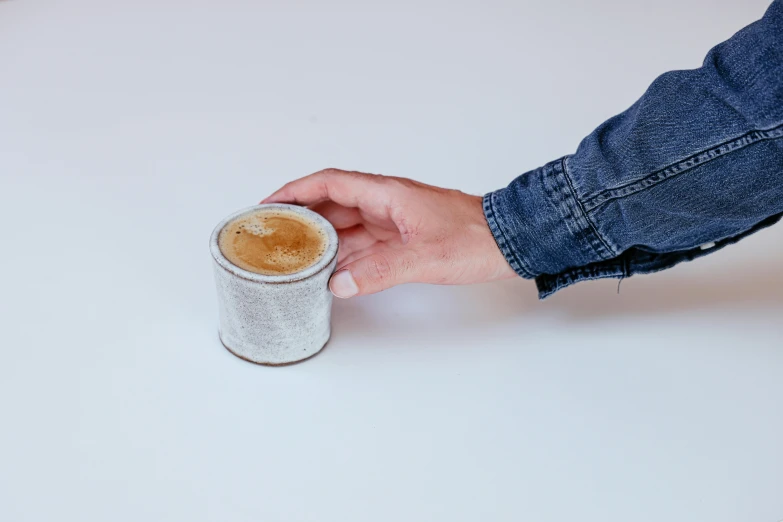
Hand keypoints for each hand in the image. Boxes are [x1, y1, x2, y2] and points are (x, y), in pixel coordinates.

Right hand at [263, 169, 515, 297]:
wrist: (511, 242)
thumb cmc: (476, 239)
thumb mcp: (426, 256)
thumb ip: (382, 271)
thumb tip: (341, 284)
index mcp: (388, 194)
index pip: (331, 183)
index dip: (297, 190)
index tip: (270, 202)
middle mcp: (387, 203)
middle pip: (334, 203)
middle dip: (303, 215)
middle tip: (274, 233)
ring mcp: (395, 220)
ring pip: (348, 225)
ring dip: (324, 238)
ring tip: (296, 254)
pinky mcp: (405, 237)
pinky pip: (365, 243)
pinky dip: (346, 256)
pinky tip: (334, 271)